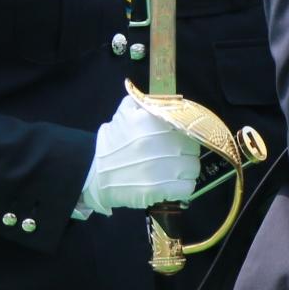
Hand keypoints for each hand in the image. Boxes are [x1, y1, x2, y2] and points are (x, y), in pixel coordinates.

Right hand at [79, 95, 203, 214]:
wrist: (95, 174)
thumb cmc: (113, 144)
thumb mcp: (124, 112)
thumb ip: (146, 101)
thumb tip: (172, 100)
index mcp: (151, 122)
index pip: (187, 126)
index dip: (184, 134)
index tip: (178, 140)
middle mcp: (159, 143)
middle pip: (193, 149)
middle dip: (185, 152)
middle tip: (173, 156)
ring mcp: (160, 168)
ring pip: (193, 168)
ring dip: (185, 170)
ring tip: (172, 171)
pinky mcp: (158, 189)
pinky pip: (187, 187)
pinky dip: (182, 187)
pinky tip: (171, 184)